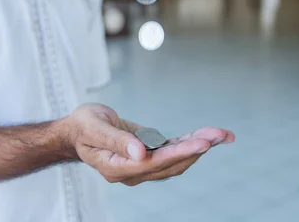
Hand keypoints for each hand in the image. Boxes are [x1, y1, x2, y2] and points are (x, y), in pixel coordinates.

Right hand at [64, 103, 234, 185]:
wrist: (76, 132)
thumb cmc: (82, 126)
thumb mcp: (93, 127)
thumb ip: (115, 140)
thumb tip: (140, 152)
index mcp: (117, 167)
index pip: (154, 163)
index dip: (180, 152)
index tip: (203, 142)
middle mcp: (132, 172)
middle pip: (171, 163)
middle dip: (198, 148)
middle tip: (221, 134)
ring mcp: (141, 166)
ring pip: (176, 160)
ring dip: (199, 146)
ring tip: (222, 134)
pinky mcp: (147, 157)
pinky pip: (172, 152)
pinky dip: (189, 142)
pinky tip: (207, 135)